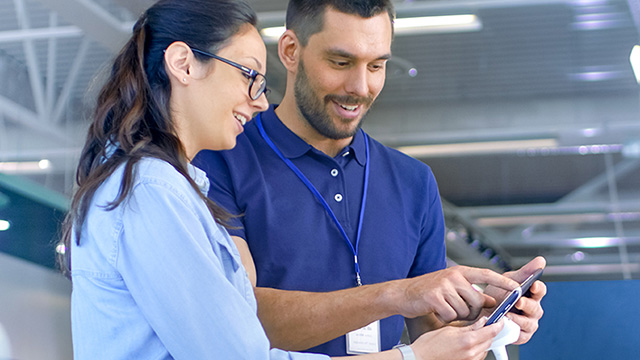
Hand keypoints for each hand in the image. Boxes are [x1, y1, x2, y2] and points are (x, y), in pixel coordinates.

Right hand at [398, 266, 518, 323]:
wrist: (403, 294)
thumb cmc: (428, 292)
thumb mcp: (452, 287)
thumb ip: (471, 293)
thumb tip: (490, 302)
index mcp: (460, 272)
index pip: (487, 274)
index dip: (503, 282)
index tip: (517, 288)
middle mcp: (453, 276)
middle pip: (477, 300)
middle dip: (472, 312)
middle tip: (460, 311)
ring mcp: (443, 285)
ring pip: (465, 310)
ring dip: (457, 315)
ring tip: (445, 309)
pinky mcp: (434, 297)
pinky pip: (450, 314)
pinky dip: (445, 318)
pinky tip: (437, 312)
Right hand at [410, 317, 501, 359]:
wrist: (420, 358)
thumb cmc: (429, 344)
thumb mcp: (449, 329)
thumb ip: (469, 326)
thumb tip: (482, 321)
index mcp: (468, 341)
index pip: (491, 331)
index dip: (498, 324)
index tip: (501, 319)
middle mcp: (471, 353)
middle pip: (490, 340)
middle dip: (490, 332)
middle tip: (488, 323)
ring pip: (485, 349)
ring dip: (484, 340)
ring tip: (476, 333)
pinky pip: (479, 356)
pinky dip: (478, 348)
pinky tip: (470, 343)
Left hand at [483, 256, 546, 343]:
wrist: (482, 310)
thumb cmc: (498, 294)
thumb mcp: (508, 280)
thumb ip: (525, 272)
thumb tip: (541, 260)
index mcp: (532, 295)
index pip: (540, 290)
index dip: (538, 288)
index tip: (533, 285)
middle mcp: (532, 310)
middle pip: (535, 308)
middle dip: (527, 305)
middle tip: (518, 301)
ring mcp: (528, 323)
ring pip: (529, 323)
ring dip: (519, 319)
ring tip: (508, 315)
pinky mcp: (521, 336)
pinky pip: (520, 335)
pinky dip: (513, 331)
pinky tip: (505, 326)